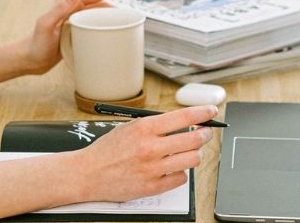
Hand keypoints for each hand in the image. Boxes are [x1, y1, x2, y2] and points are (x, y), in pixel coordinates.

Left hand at [22, 0, 143, 75]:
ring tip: (133, 13)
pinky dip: (112, 22)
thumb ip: (59, 9)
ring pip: (104, 7)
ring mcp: (80, 17)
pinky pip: (101, 21)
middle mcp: (75, 6)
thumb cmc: (36, 44)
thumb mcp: (45, 25)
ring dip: (119, 7)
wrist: (32, 60)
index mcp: (67, 0)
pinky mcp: (82, 29)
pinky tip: (119, 27)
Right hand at [66, 105, 217, 202]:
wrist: (88, 174)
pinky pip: (181, 178)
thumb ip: (155, 126)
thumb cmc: (107, 150)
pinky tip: (171, 168)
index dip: (203, 113)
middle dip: (205, 135)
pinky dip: (180, 173)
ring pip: (192, 160)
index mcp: (144, 128)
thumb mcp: (129, 127)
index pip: (184, 117)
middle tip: (206, 133)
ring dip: (195, 154)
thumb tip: (183, 123)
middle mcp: (150, 148)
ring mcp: (153, 169)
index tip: (212, 111)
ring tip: (189, 152)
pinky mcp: (153, 187)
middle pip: (194, 139)